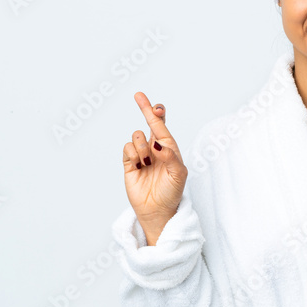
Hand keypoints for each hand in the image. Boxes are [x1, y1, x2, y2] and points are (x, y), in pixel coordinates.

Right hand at [122, 92, 188, 245]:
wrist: (158, 211)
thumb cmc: (172, 192)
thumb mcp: (179, 174)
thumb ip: (170, 156)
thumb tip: (157, 143)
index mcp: (169, 147)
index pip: (162, 126)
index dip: (158, 113)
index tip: (156, 105)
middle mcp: (155, 148)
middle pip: (148, 123)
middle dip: (145, 108)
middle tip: (139, 95)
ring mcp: (141, 155)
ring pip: (136, 136)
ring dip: (142, 146)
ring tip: (146, 162)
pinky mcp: (129, 164)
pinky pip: (127, 149)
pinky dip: (132, 155)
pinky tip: (138, 166)